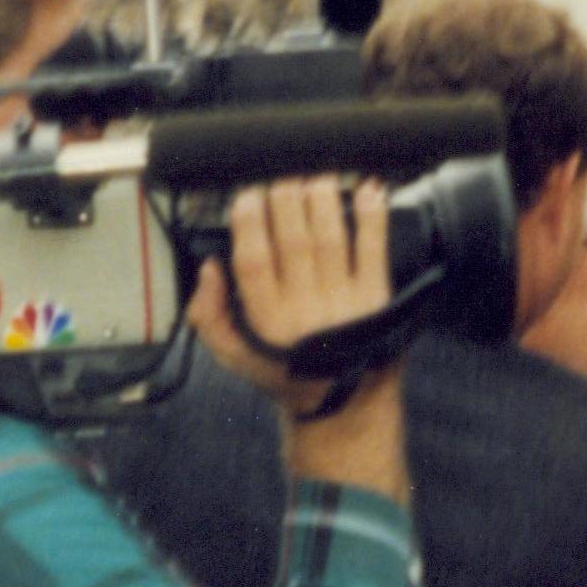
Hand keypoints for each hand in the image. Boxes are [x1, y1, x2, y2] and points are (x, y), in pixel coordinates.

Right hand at [190, 177, 392, 414]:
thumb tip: (209, 268)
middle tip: (283, 181)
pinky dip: (372, 217)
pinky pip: (374, 250)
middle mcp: (305, 308)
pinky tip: (368, 189)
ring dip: (324, 201)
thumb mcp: (234, 356)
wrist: (344, 407)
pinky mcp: (377, 299)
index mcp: (266, 318)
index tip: (248, 197)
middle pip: (294, 241)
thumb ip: (209, 315)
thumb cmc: (285, 373)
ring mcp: (344, 302)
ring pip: (331, 240)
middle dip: (287, 201)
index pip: (254, 260)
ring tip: (317, 179)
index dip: (250, 223)